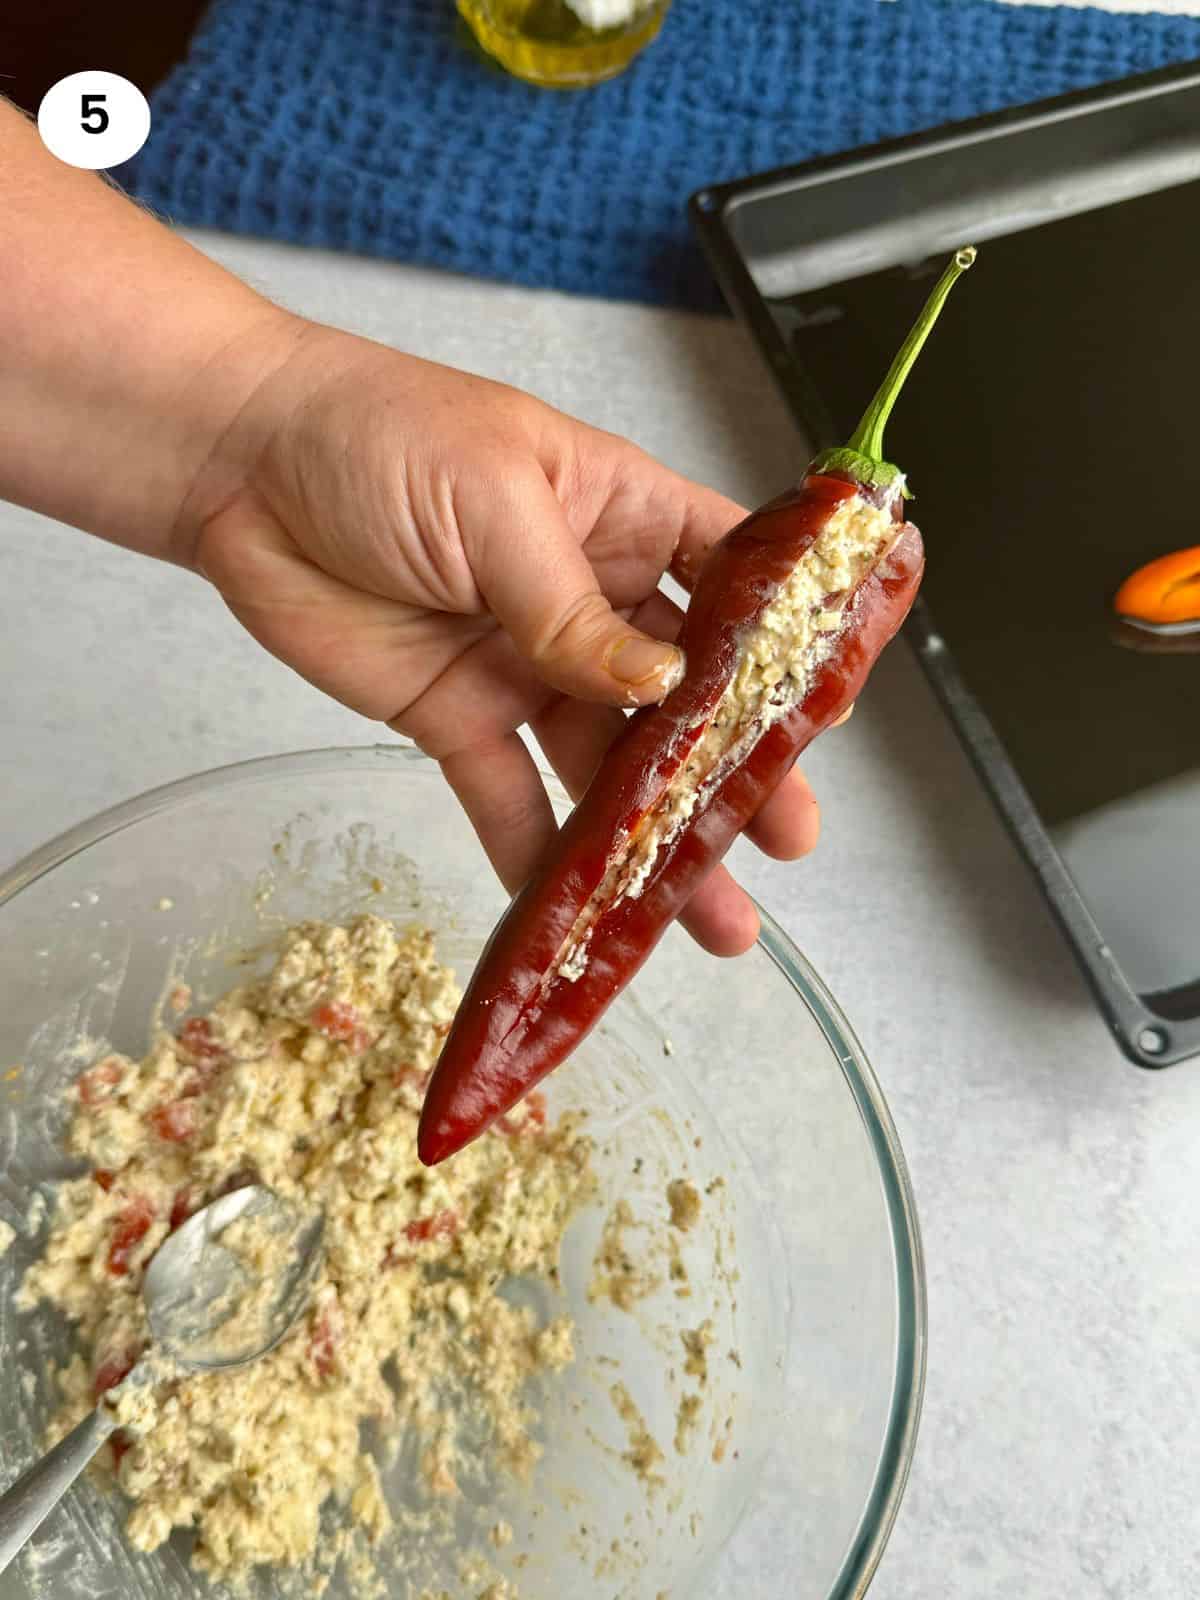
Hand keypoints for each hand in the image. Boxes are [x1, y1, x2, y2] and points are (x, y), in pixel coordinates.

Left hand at [184, 319, 820, 954]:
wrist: (238, 467)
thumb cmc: (376, 435)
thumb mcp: (495, 500)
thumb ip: (574, 606)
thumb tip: (657, 689)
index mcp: (623, 517)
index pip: (734, 581)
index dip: (784, 645)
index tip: (826, 711)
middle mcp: (590, 599)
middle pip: (685, 697)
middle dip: (734, 768)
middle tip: (783, 833)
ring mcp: (525, 666)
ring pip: (608, 766)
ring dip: (651, 836)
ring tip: (706, 909)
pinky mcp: (456, 718)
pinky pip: (508, 798)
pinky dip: (539, 856)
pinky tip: (580, 907)